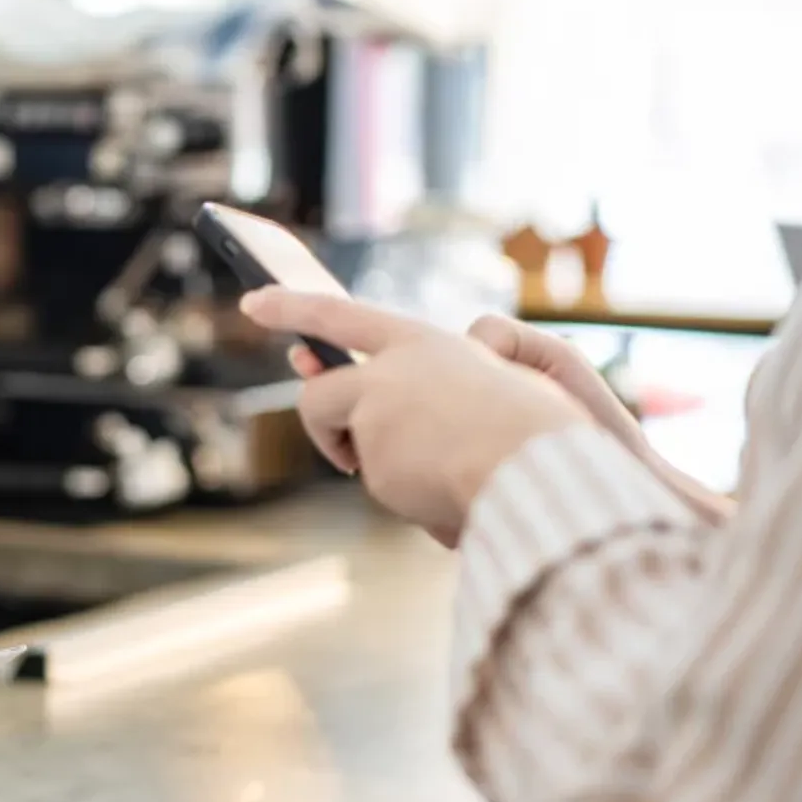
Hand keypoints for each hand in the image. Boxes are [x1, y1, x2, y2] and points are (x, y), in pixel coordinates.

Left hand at [242, 290, 589, 544]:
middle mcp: (390, 373)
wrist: (549, 472)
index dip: (293, 307)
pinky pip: (386, 489)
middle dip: (321, 425)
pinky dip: (413, 499)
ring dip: (384, 469)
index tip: (253, 302)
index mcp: (425, 343)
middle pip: (318, 395)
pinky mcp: (376, 464)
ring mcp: (378, 418)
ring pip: (356, 454)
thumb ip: (436, 384)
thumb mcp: (499, 387)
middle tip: (344, 453)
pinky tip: (453, 494)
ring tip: (447, 473)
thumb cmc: (541, 431)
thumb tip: (392, 404)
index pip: (339, 316)